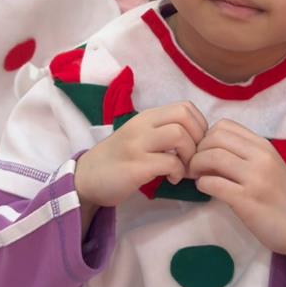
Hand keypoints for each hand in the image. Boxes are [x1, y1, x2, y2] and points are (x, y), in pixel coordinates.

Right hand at [75, 102, 206, 211]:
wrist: (86, 178)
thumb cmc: (118, 158)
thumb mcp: (139, 136)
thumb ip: (162, 132)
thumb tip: (197, 139)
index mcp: (146, 117)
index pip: (184, 107)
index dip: (199, 125)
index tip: (196, 144)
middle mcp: (141, 126)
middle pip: (184, 117)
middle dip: (198, 139)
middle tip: (193, 157)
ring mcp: (137, 145)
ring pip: (179, 135)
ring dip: (189, 155)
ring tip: (184, 169)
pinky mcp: (135, 166)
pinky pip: (169, 162)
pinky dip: (178, 172)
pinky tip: (171, 179)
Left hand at [189, 120, 285, 266]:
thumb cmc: (282, 198)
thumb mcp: (267, 167)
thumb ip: (243, 155)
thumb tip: (207, 150)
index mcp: (264, 146)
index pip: (224, 125)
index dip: (206, 137)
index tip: (203, 151)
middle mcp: (260, 157)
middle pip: (214, 138)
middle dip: (197, 150)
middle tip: (194, 165)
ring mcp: (254, 178)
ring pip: (211, 157)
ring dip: (196, 166)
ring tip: (197, 176)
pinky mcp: (247, 200)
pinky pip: (213, 183)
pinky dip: (202, 184)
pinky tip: (205, 189)